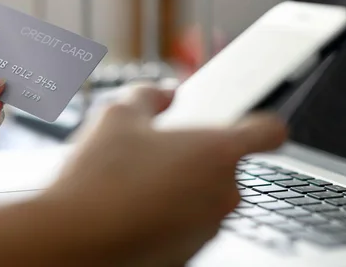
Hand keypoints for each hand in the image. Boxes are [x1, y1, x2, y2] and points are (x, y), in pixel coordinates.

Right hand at [47, 84, 286, 265]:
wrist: (76, 241)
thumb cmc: (101, 179)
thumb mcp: (119, 115)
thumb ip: (151, 96)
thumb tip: (164, 94)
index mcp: (217, 152)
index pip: (269, 132)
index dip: (260, 124)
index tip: (246, 124)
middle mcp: (223, 193)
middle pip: (225, 166)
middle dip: (195, 157)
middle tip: (156, 152)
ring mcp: (208, 228)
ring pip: (202, 195)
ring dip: (179, 186)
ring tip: (135, 181)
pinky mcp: (189, 253)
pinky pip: (186, 222)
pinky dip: (168, 213)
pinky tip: (132, 207)